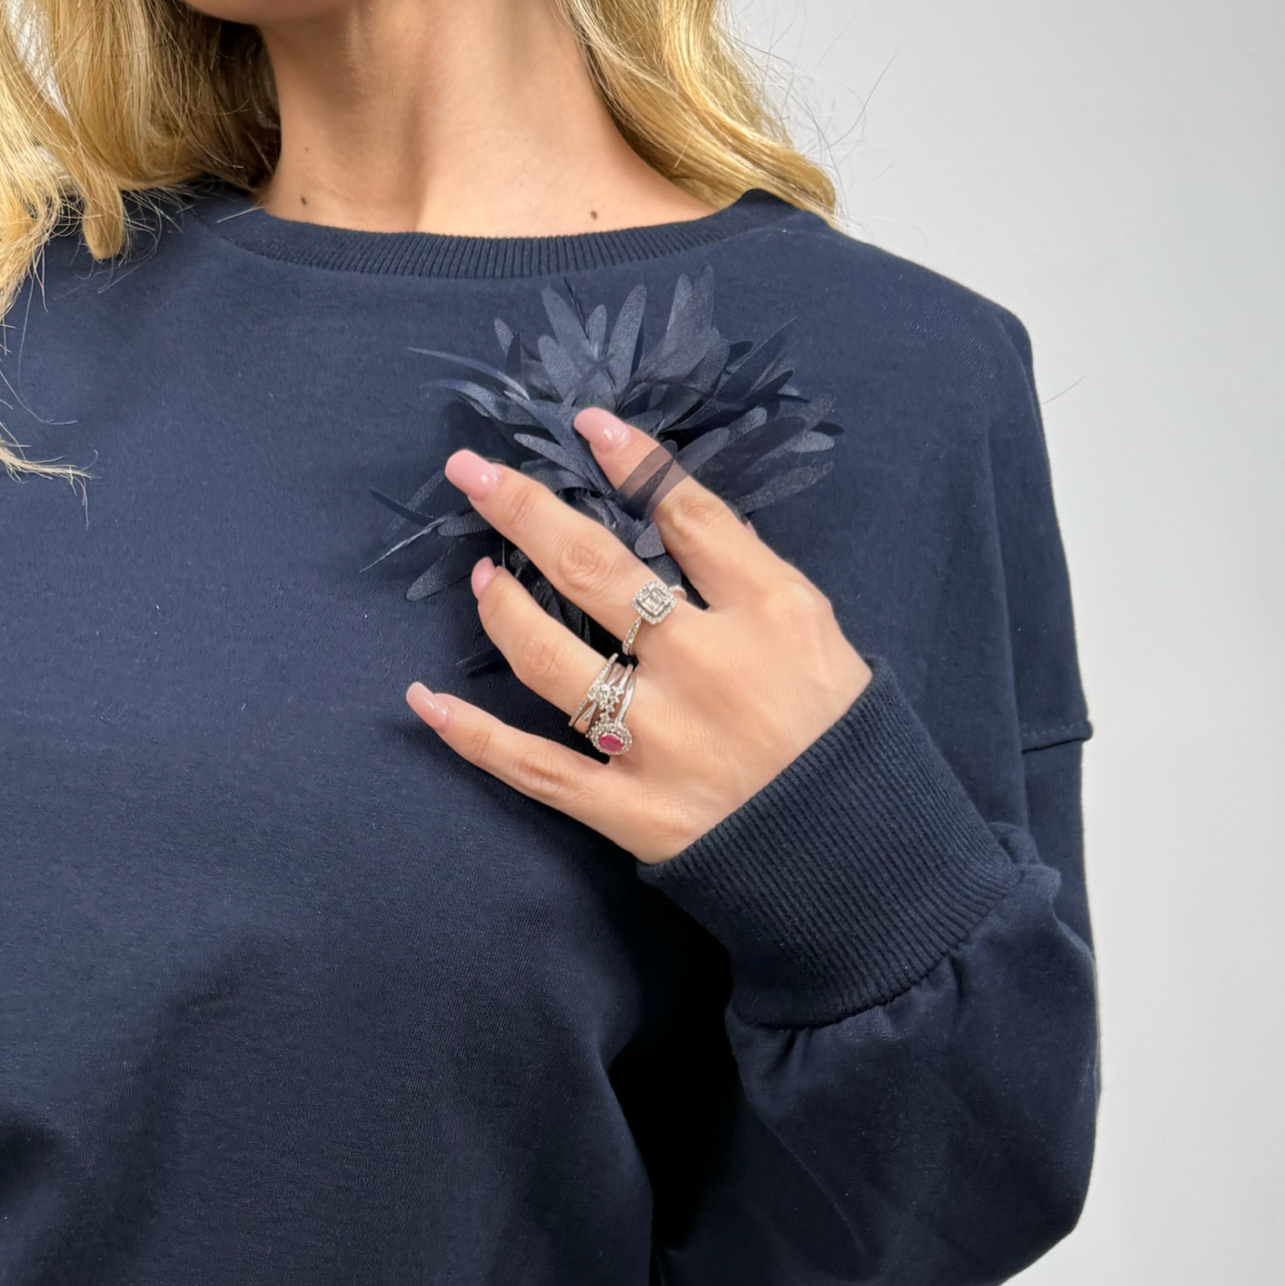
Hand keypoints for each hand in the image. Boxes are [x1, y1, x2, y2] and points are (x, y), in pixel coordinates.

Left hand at [406, 413, 869, 864]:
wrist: (860, 860)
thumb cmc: (844, 741)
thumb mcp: (824, 635)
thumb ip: (751, 581)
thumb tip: (673, 520)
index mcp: (766, 611)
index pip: (685, 514)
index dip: (630, 461)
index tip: (585, 425)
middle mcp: (703, 665)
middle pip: (594, 567)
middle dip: (524, 509)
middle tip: (474, 474)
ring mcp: (658, 740)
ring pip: (551, 659)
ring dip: (501, 610)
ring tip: (479, 578)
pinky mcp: (630, 809)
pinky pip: (533, 767)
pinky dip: (472, 736)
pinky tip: (424, 701)